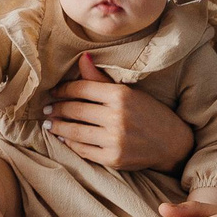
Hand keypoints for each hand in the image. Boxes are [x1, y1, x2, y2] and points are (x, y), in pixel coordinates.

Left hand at [44, 53, 193, 171]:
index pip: (82, 89)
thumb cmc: (149, 113)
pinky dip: (70, 143)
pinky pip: (83, 150)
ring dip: (58, 127)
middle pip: (75, 110)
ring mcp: (114, 139)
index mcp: (121, 95)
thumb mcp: (129, 92)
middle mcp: (117, 117)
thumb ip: (101, 80)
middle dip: (56, 108)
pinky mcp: (113, 158)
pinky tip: (63, 138)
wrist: (171, 143)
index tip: (53, 92)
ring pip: (75, 131)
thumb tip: (82, 58)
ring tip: (49, 123)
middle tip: (45, 108)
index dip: (63, 89)